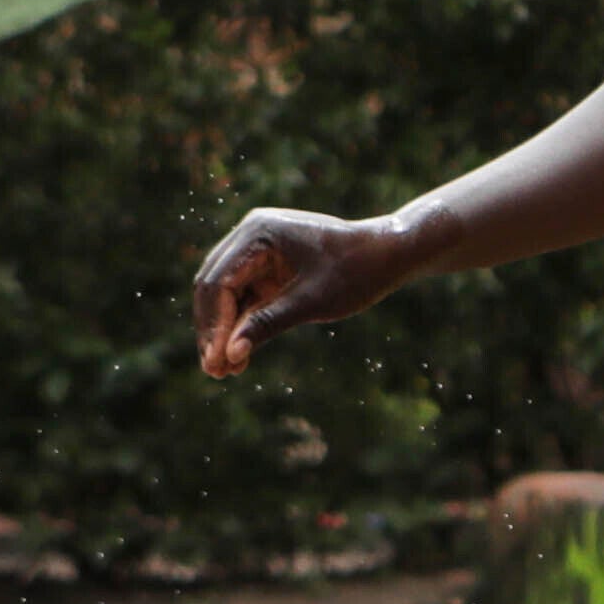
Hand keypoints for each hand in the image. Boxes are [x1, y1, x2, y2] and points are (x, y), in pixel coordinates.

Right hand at [194, 207, 421, 377]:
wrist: (390, 254)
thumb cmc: (357, 271)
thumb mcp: (312, 302)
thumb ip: (267, 324)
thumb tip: (229, 354)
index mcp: (259, 232)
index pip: (219, 282)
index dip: (214, 325)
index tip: (216, 361)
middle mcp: (251, 235)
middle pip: (214, 287)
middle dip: (213, 330)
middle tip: (213, 371)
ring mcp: (257, 250)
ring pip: (225, 295)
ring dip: (224, 331)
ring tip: (225, 371)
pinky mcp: (267, 266)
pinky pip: (244, 297)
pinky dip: (241, 325)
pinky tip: (240, 357)